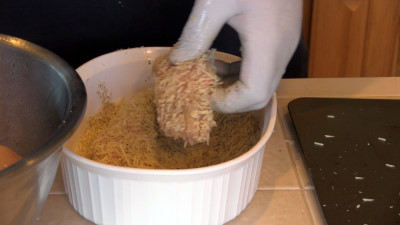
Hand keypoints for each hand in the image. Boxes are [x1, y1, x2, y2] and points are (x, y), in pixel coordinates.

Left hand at [170, 0, 302, 112]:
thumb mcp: (213, 2)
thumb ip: (196, 35)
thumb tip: (177, 61)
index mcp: (268, 44)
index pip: (253, 94)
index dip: (228, 103)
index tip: (203, 94)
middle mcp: (283, 51)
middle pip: (262, 95)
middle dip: (231, 100)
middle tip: (204, 91)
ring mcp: (287, 45)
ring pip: (265, 84)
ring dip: (237, 87)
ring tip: (210, 76)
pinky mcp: (284, 37)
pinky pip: (266, 68)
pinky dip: (244, 73)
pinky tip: (225, 61)